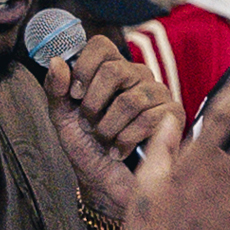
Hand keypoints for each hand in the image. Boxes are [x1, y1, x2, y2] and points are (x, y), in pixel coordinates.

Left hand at [44, 33, 176, 207]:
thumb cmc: (86, 148)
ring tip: (104, 140)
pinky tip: (119, 151)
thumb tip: (56, 61)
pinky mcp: (173, 115)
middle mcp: (137, 76)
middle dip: (93, 104)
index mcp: (111, 70)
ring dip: (108, 128)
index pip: (100, 46)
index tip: (76, 95)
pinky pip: (148, 119)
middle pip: (114, 70)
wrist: (105, 183)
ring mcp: (157, 94)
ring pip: (130, 100)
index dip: (83, 68)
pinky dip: (125, 141)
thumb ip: (57, 90)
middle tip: (89, 124)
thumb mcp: (63, 119)